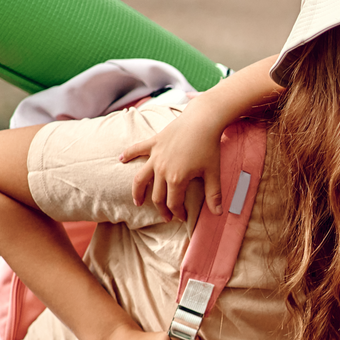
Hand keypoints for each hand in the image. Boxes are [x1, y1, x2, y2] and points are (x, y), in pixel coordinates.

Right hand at [120, 100, 224, 221]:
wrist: (202, 121)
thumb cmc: (209, 147)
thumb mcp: (213, 173)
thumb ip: (214, 194)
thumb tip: (218, 213)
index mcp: (176, 179)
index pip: (173, 203)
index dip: (178, 213)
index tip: (182, 218)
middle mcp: (161, 170)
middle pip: (157, 196)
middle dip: (162, 209)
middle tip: (166, 217)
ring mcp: (155, 156)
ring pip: (140, 179)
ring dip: (137, 192)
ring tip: (138, 202)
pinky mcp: (153, 143)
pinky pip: (136, 149)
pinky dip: (127, 154)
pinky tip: (120, 159)